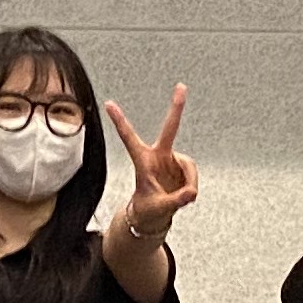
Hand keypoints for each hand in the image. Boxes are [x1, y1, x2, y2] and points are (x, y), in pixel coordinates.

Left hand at [106, 85, 200, 239]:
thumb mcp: (160, 208)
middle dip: (176, 108)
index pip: (129, 139)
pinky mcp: (182, 168)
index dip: (120, 122)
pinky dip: (192, 184)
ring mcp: (171, 160)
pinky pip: (193, 174)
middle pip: (169, 129)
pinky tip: (186, 194)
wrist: (153, 216)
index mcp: (143, 162)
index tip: (109, 104)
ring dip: (190, 181)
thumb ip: (176, 201)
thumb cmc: (149, 210)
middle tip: (181, 86)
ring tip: (183, 198)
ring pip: (189, 165)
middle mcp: (158, 156)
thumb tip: (191, 193)